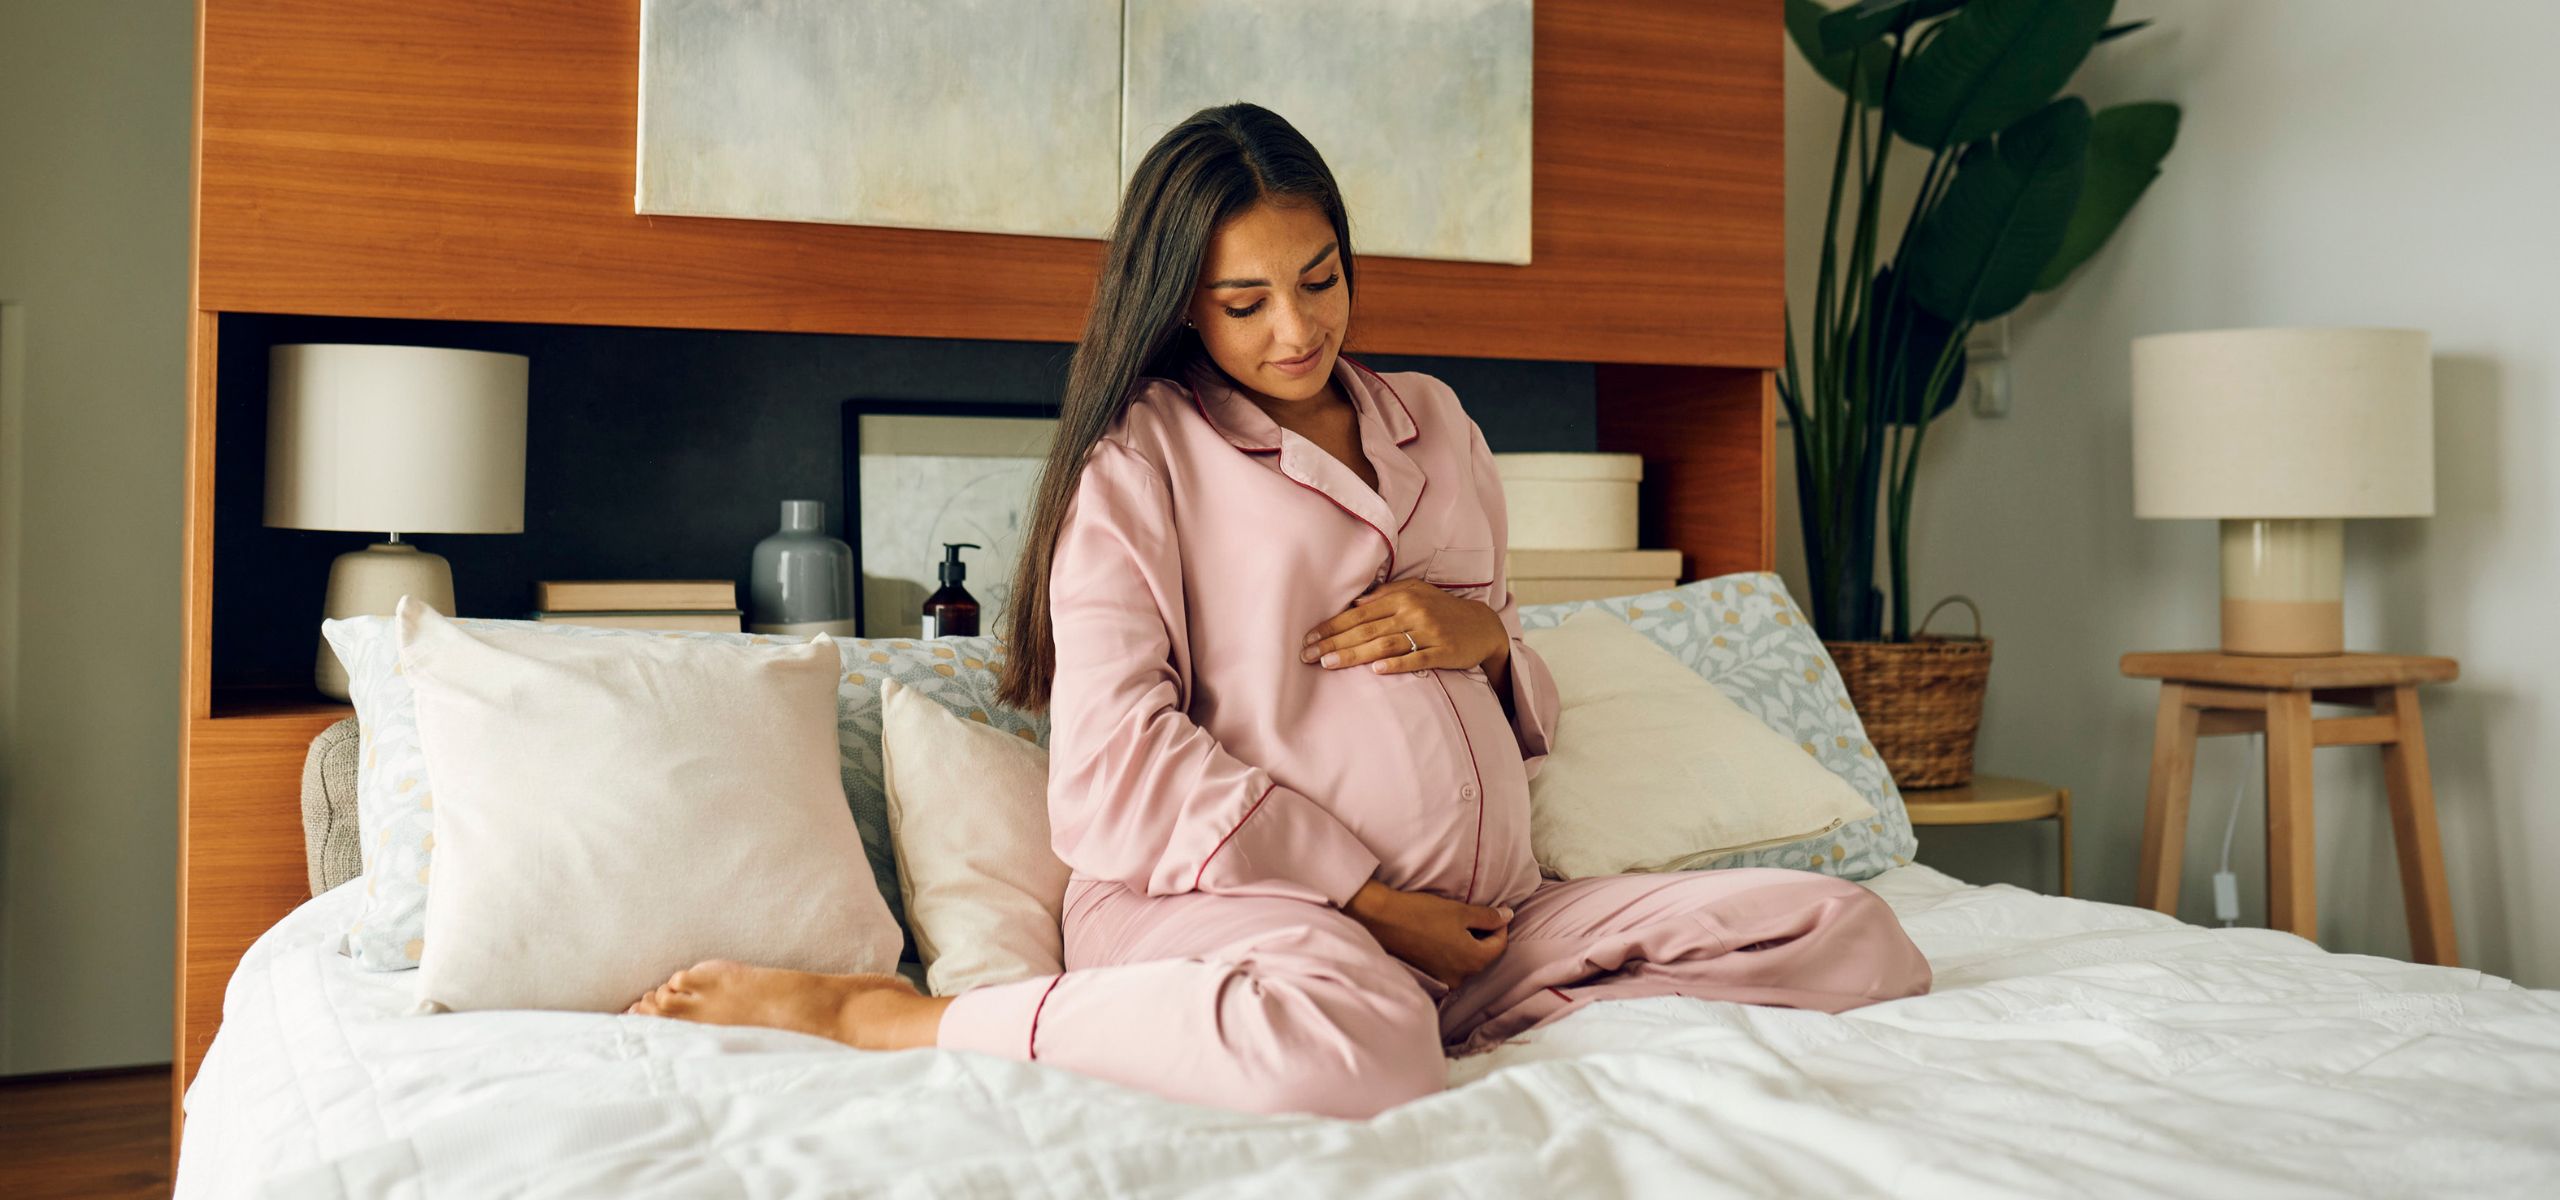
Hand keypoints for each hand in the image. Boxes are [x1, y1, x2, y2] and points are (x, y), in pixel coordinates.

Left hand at [1301, 578, 1506, 675]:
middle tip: (1307, 655)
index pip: (1358, 613)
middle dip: (1334, 642)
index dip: (1331, 626)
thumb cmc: (1442, 609)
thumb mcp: (1415, 593)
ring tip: (1329, 664)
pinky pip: (1417, 658)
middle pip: (1366, 629)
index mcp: (1402, 597)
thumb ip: (1385, 596)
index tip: (1308, 638)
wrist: (1482, 626)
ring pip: (1385, 644)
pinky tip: (1376, 671)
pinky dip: (1396, 664)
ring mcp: (1428, 632)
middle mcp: (1412, 612)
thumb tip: (1355, 603)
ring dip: (1355, 654)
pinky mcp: (1443, 651)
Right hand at [1344, 879, 1511, 990]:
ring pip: (1465, 960)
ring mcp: (1443, 979)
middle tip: (1472, 914)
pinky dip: (1450, 951)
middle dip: (1483, 935)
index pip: (1500, 945)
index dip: (1500, 925)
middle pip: (1483, 955)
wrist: (1382, 920)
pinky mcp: (1428, 976)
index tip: (1492, 910)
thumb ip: (1488, 917)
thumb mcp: (1460, 911)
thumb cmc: (1422, 913)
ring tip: (1454, 923)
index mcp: (1474, 961)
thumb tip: (1508, 916)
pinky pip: (1448, 965)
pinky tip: (1439, 934)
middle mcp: (1461, 977)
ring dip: (1466, 943)